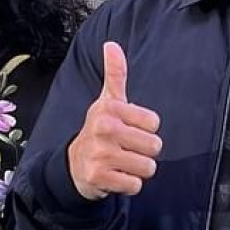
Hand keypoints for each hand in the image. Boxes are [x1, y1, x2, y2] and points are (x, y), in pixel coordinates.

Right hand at [67, 41, 162, 199]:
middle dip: (144, 151)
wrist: (74, 164)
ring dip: (139, 169)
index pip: (155, 123)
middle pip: (154, 146)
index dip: (146, 129)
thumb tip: (112, 44)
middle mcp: (104, 129)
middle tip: (126, 149)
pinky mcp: (100, 178)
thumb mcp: (107, 101)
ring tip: (123, 163)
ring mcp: (101, 155)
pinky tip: (117, 176)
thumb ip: (115, 74)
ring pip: (148, 167)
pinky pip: (135, 185)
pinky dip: (129, 184)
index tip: (129, 129)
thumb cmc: (99, 130)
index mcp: (110, 109)